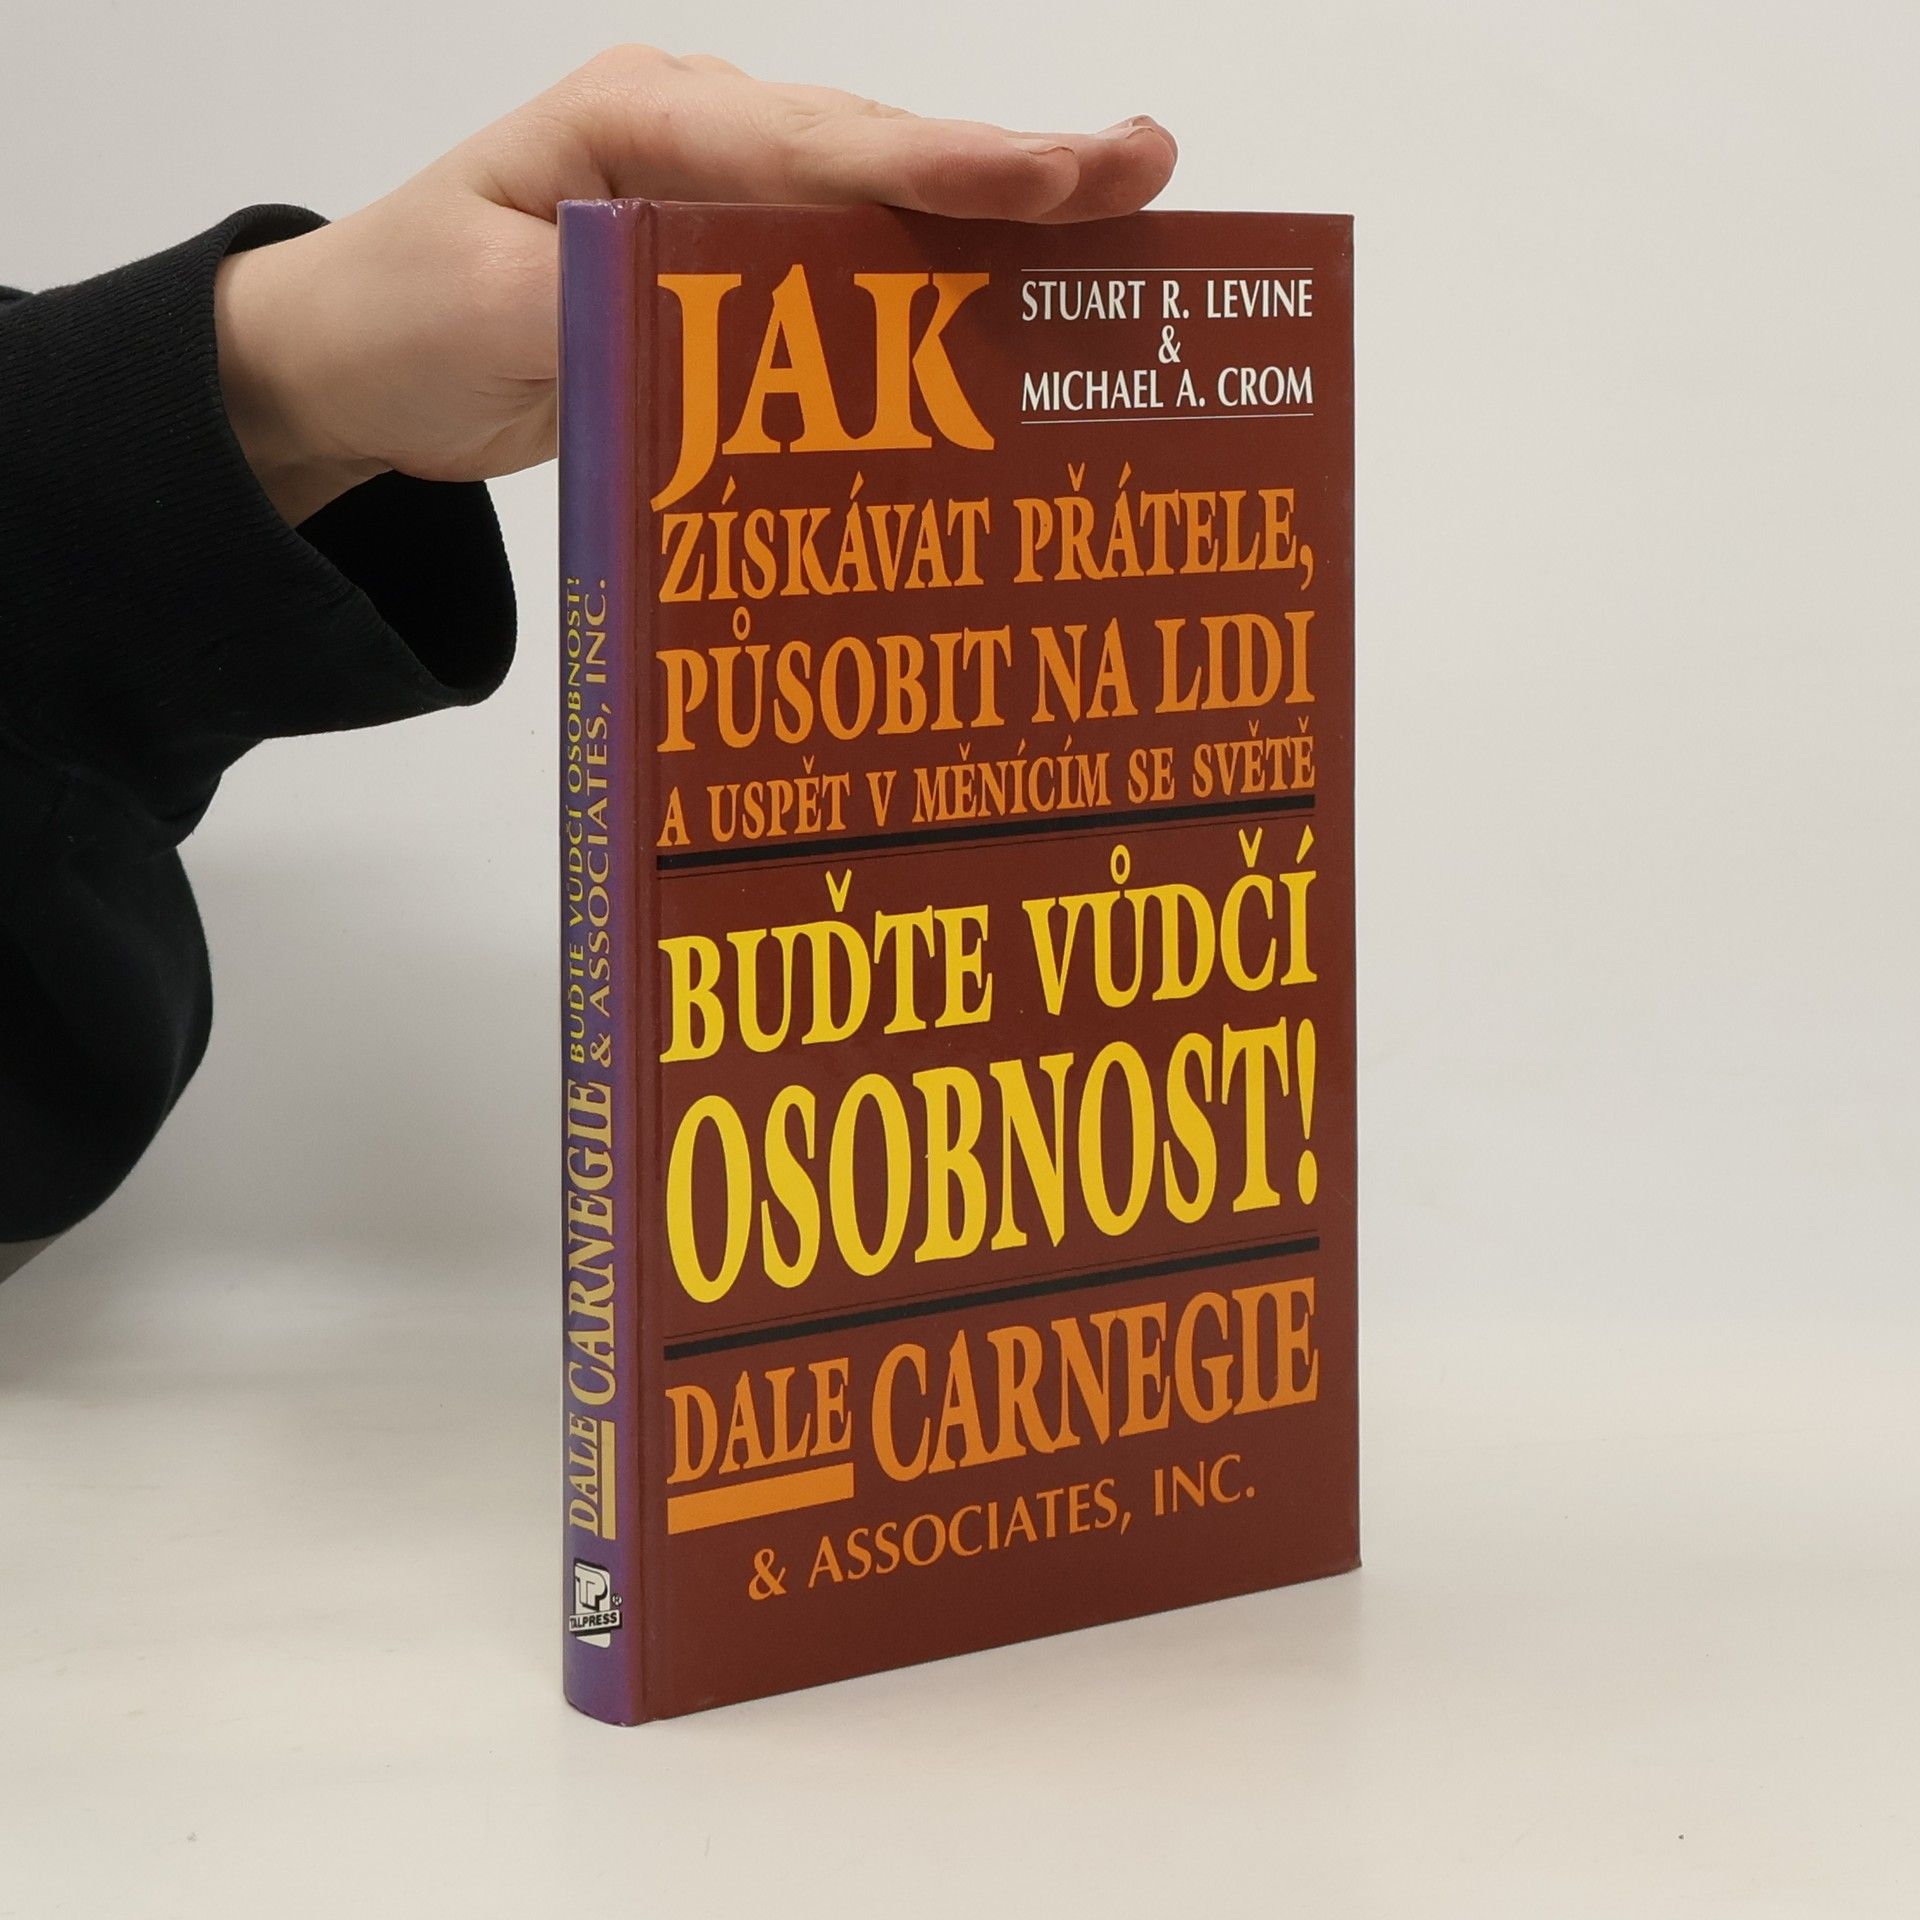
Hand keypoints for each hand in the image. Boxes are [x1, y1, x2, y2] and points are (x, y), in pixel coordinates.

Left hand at [213, 47, 1177, 523]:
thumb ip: (601, 299)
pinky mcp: (737, 279)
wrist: (359, 360)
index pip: (813, 142)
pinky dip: (938, 287)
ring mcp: (727, 208)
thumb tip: (729, 308)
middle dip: (1012, 168)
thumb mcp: (485, 306)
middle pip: (877, 155)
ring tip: (1124, 220)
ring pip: (884, 206)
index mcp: (646, 120)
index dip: (937, 166)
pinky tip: (1021, 304)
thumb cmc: (406, 311)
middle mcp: (705, 144)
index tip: (1048, 179)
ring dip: (1001, 220)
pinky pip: (855, 274)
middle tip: (1144, 168)